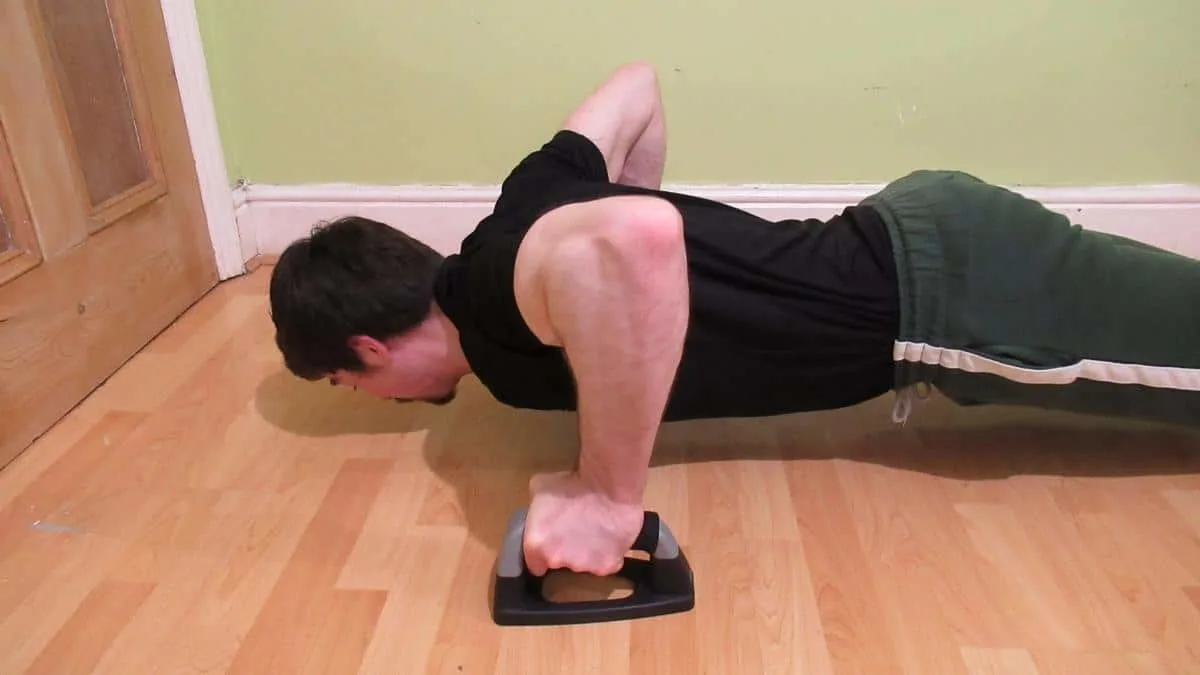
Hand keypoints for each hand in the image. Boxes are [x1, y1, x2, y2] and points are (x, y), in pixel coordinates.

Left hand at [522, 470, 643, 576]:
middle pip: (561, 564)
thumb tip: (539, 511)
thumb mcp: (541, 488)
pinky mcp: (608, 566)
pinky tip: (610, 537)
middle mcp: (557, 560)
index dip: (543, 554)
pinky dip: (608, 554)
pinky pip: (607, 564)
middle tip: (575, 530)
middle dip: (566, 551)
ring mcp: (584, 566)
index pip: (535, 564)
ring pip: (585, 565)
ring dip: (587, 553)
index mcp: (537, 545)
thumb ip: (535, 508)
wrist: (608, 485)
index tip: (551, 543)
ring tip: (595, 531)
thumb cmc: (573, 483)